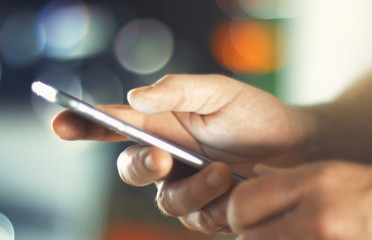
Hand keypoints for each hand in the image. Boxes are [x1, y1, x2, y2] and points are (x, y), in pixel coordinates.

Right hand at [52, 74, 309, 232]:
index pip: (116, 125)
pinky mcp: (208, 210)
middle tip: (162, 156)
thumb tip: (134, 97)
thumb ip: (178, 90)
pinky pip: (196, 218)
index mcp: (164, 125)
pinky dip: (213, 206)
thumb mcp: (220, 91)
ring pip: (166, 201)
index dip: (84, 125)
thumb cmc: (256, 115)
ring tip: (225, 172)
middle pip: (132, 171)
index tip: (61, 123)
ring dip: (192, 188)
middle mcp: (169, 156)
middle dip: (141, 166)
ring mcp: (187, 186)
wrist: (294, 147)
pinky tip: (235, 190)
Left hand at [228, 161, 371, 238]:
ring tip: (285, 233)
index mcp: (312, 183)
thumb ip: (285, 176)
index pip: (245, 199)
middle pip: (249, 236)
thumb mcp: (329, 172)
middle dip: (249, 234)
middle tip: (259, 230)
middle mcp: (317, 216)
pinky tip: (300, 238)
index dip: (236, 210)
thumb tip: (254, 173)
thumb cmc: (370, 192)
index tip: (242, 214)